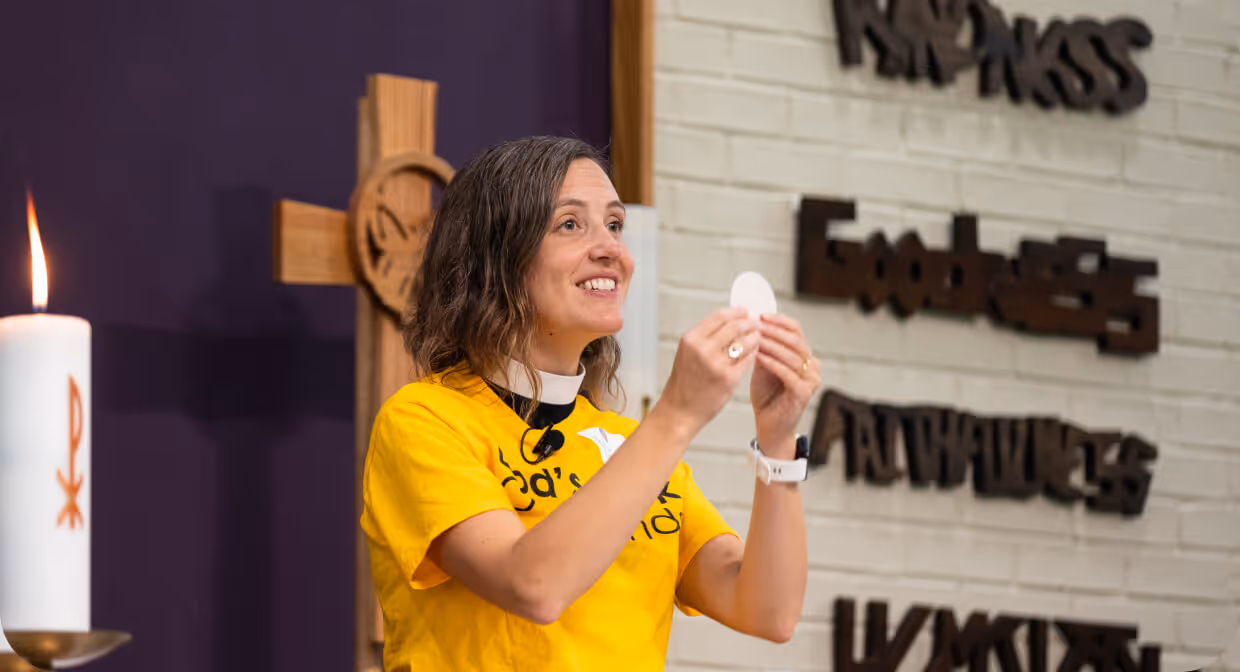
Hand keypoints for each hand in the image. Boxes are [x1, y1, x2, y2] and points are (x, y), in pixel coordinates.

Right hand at [657, 307, 758, 433]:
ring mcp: (716, 364)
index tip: (745, 311)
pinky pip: (748, 359)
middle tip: (756, 325)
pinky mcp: (728, 378)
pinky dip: (753, 354)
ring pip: (745, 342)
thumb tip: (731, 319)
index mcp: (691, 339)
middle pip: (735, 326)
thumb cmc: (686, 381)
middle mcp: (703, 349)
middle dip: (750, 323)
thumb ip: (707, 336)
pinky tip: (753, 354)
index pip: (720, 316)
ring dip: (755, 338)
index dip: (736, 311)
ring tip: (757, 339)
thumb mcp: (689, 352)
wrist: (680, 410)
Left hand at [751, 314, 818, 455]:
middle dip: (774, 331)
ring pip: (792, 355)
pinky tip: (758, 356)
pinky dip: (772, 363)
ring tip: (754, 339)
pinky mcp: (804, 393)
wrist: (769, 425)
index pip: (796, 330)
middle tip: (756, 325)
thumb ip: (762, 347)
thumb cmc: (766, 395)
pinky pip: (788, 373)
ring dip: (772, 345)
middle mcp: (812, 366)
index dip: (779, 321)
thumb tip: (750, 323)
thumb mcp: (763, 365)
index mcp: (804, 356)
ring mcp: (811, 380)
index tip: (761, 315)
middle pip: (796, 340)